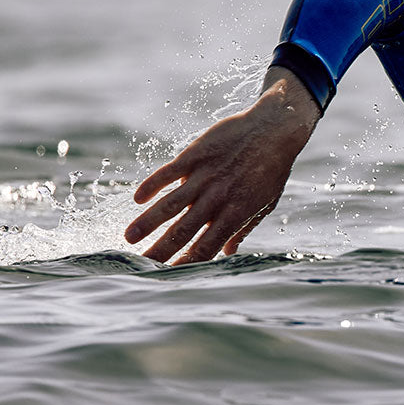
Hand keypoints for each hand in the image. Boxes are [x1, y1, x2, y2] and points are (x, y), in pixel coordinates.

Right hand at [124, 67, 319, 263]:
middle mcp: (217, 198)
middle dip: (158, 251)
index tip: (166, 276)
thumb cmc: (272, 169)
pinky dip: (152, 185)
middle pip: (182, 231)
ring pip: (170, 204)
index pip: (204, 247)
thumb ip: (243, 228)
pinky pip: (169, 172)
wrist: (275, 128)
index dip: (184, 264)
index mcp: (234, 214)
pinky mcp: (196, 155)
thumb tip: (228, 253)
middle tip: (139, 265)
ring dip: (148, 222)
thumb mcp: (265, 203)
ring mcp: (204, 176)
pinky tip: (137, 198)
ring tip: (128, 237)